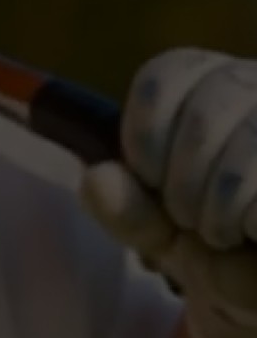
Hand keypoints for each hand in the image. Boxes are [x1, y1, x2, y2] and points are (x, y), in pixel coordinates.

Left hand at [80, 48, 256, 337]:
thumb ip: (125, 209)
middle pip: (205, 108)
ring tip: (228, 232)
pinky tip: (256, 233)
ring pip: (246, 149)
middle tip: (194, 222)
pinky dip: (250, 219)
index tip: (150, 184)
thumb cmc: (221, 260)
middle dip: (182, 183)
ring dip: (220, 209)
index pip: (165, 78)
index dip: (144, 139)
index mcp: (218, 89)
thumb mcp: (160, 234)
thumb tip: (97, 177)